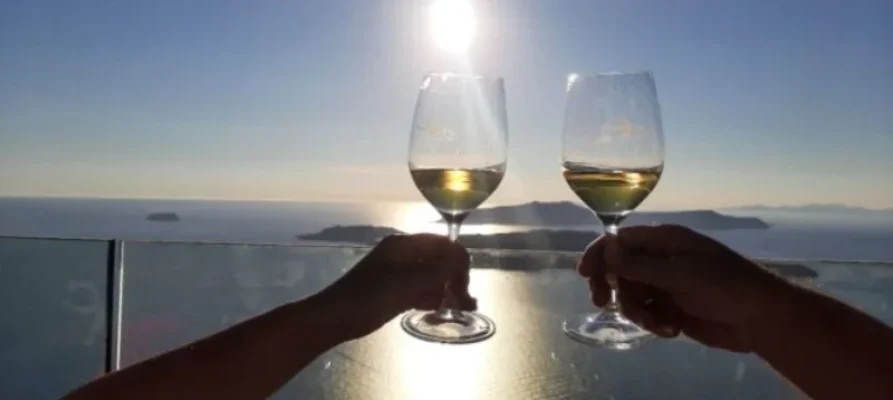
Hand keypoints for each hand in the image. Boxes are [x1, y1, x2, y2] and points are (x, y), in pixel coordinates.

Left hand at [321, 234, 475, 338]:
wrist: (334, 319)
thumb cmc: (366, 297)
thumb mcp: (403, 283)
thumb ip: (434, 271)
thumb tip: (460, 258)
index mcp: (404, 245)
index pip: (442, 244)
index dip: (458, 262)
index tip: (464, 286)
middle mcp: (404, 255)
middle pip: (440, 261)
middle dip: (456, 279)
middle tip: (468, 303)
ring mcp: (400, 274)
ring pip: (433, 278)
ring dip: (448, 290)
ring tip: (462, 309)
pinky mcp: (397, 291)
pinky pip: (423, 290)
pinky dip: (434, 298)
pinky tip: (443, 310)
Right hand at [580, 225, 791, 351]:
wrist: (761, 319)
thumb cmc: (724, 286)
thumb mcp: (679, 272)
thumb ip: (639, 264)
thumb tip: (606, 249)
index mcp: (665, 241)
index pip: (620, 241)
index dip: (600, 255)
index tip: (584, 275)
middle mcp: (662, 259)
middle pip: (620, 269)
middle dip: (612, 287)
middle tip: (602, 303)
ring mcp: (667, 284)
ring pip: (631, 295)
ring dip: (636, 311)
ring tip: (656, 323)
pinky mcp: (673, 308)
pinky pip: (648, 313)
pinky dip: (653, 322)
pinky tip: (671, 330)